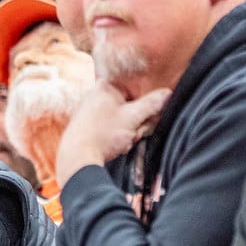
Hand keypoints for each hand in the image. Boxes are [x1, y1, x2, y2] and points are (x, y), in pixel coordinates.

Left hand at [55, 81, 171, 185]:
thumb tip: (168, 93)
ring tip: (123, 140)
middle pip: (131, 104)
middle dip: (137, 121)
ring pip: (124, 118)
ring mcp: (92, 111)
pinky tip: (116, 145)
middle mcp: (97, 96)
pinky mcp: (90, 125)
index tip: (148, 116)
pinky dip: (118, 137)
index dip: (146, 103)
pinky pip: (113, 127)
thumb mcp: (133, 118)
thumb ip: (152, 104)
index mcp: (105, 87)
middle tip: (134, 132)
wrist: (77, 158)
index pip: (136, 87)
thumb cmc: (102, 135)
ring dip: (129, 131)